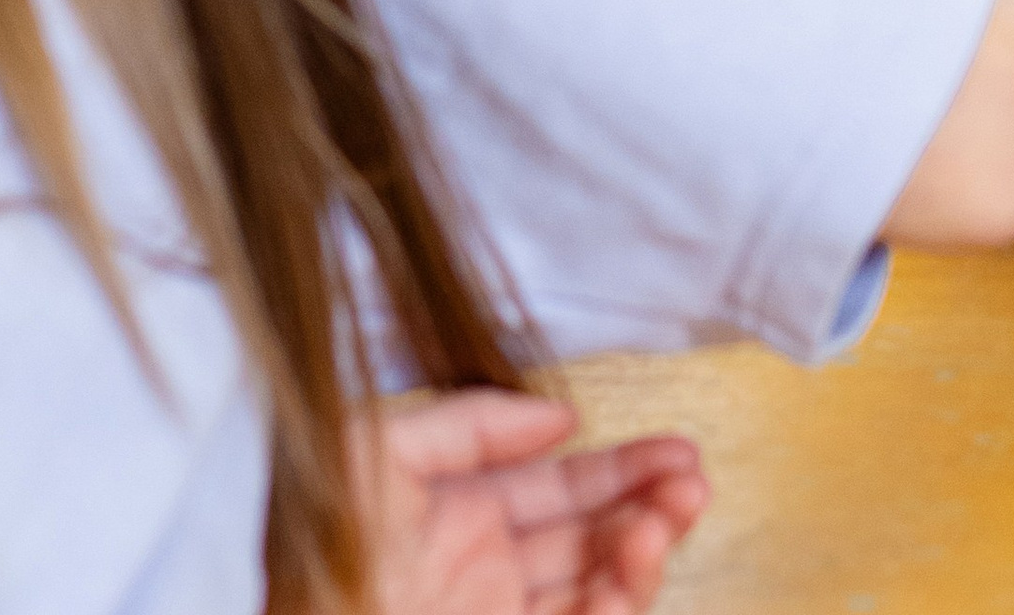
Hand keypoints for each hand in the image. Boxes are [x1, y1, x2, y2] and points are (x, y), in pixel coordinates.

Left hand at [358, 387, 706, 614]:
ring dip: (643, 551)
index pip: (557, 490)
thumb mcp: (376, 450)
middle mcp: (486, 575)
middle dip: (648, 505)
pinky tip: (636, 564)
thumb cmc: (320, 551)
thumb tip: (559, 417)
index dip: (619, 468)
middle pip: (589, 538)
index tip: (677, 449)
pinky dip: (616, 603)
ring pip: (595, 587)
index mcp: (457, 521)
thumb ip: (470, 422)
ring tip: (670, 513)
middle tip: (693, 479)